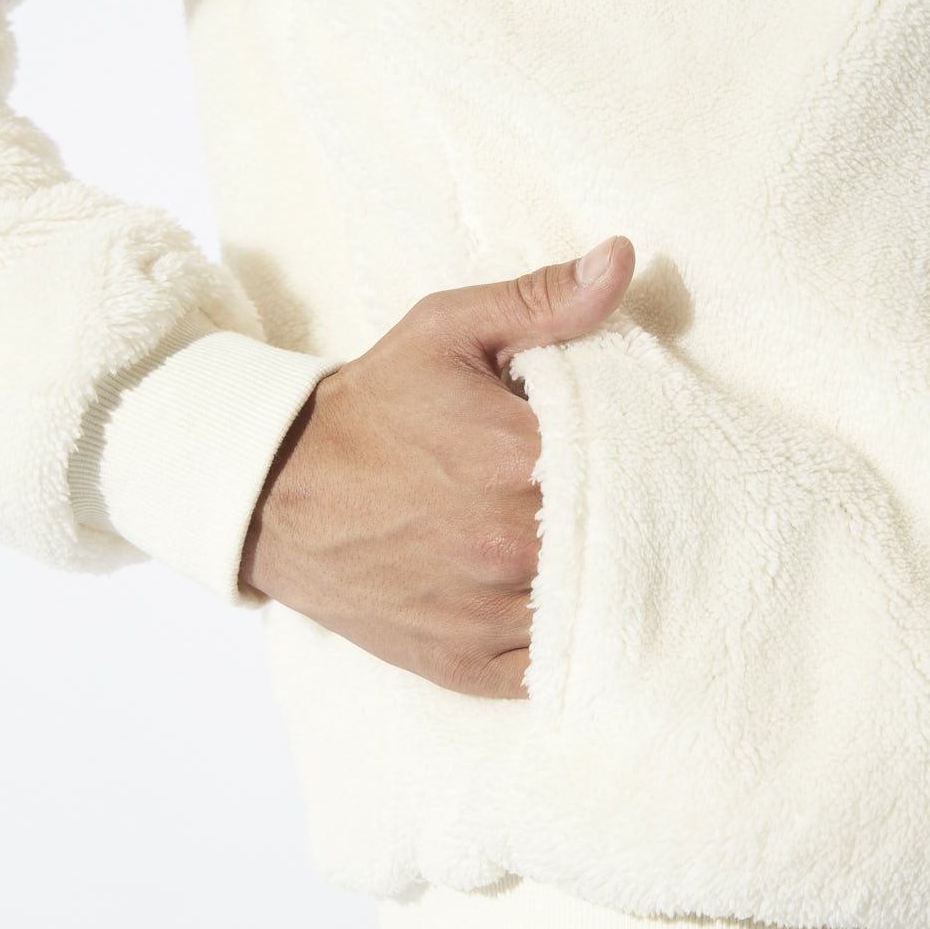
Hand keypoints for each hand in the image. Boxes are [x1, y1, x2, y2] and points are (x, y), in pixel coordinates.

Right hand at [240, 235, 635, 698]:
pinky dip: (569, 645)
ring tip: (608, 556)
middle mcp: (509, 548)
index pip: (636, 468)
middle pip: (623, 544)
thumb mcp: (446, 333)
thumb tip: (623, 260)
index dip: (651, 462)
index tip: (650, 455)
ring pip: (596, 612)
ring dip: (608, 587)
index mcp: (516, 460)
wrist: (277, 495)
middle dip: (635, 523)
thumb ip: (542, 302)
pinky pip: (553, 668)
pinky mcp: (467, 666)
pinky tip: (571, 611)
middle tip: (637, 506)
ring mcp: (488, 618)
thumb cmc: (369, 412)